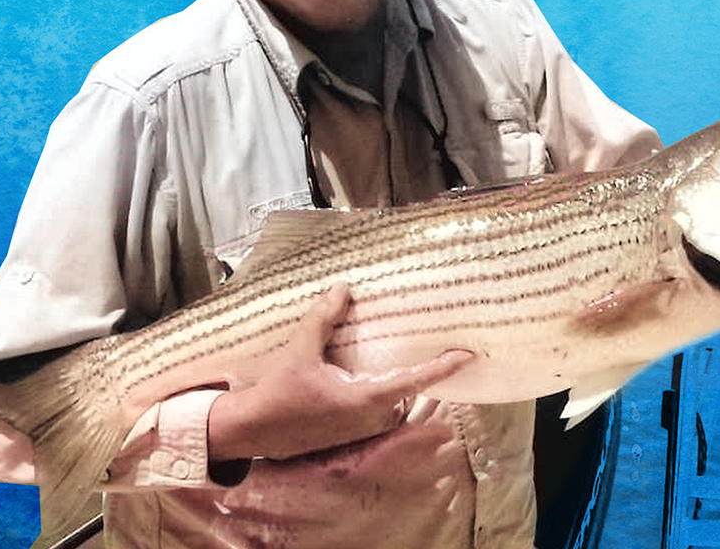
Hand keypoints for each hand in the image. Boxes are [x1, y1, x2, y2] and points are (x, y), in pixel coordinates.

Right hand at [206, 284, 472, 461]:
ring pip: (391, 398)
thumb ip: (323, 320)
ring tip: (408, 349)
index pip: (413, 381)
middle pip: (406, 389)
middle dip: (421, 369)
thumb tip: (343, 289)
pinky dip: (381, 387)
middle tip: (439, 342)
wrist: (252, 431)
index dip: (442, 368)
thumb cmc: (277, 394)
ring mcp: (360, 428)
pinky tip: (369, 368)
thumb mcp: (300, 352)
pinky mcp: (348, 431)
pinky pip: (376, 406)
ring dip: (398, 378)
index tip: (467, 356)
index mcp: (365, 399)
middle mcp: (369, 417)